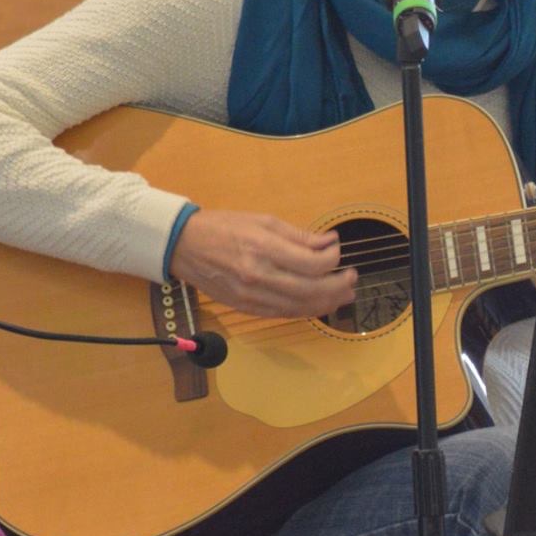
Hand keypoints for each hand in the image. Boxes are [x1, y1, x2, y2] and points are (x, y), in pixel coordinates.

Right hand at [171, 208, 356, 318]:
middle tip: (352, 280)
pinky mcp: (246, 308)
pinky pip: (283, 314)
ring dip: (327, 303)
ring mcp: (252, 296)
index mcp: (264, 249)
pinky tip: (318, 304)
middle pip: (311, 290)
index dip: (333, 260)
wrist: (183, 246)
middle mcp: (259, 276)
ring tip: (343, 296)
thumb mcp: (263, 221)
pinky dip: (305, 310)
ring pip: (300, 307)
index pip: (312, 264)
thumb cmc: (223, 227)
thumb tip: (329, 242)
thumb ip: (298, 236)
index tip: (338, 252)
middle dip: (338, 287)